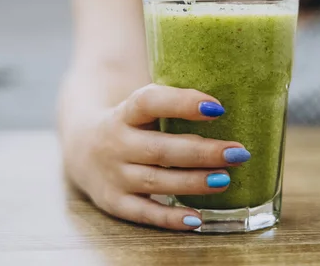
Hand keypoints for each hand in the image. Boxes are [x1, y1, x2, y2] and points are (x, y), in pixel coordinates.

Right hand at [62, 84, 250, 230]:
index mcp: (124, 112)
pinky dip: (170, 219)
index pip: (149, 102)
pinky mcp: (114, 202)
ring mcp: (113, 175)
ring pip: (155, 181)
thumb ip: (175, 102)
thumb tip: (229, 100)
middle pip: (160, 149)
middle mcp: (116, 143)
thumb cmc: (131, 123)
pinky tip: (197, 218)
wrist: (82, 147)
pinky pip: (144, 213)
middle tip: (237, 152)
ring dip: (193, 182)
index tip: (217, 107)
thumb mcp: (142, 106)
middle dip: (202, 152)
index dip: (182, 103)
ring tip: (225, 179)